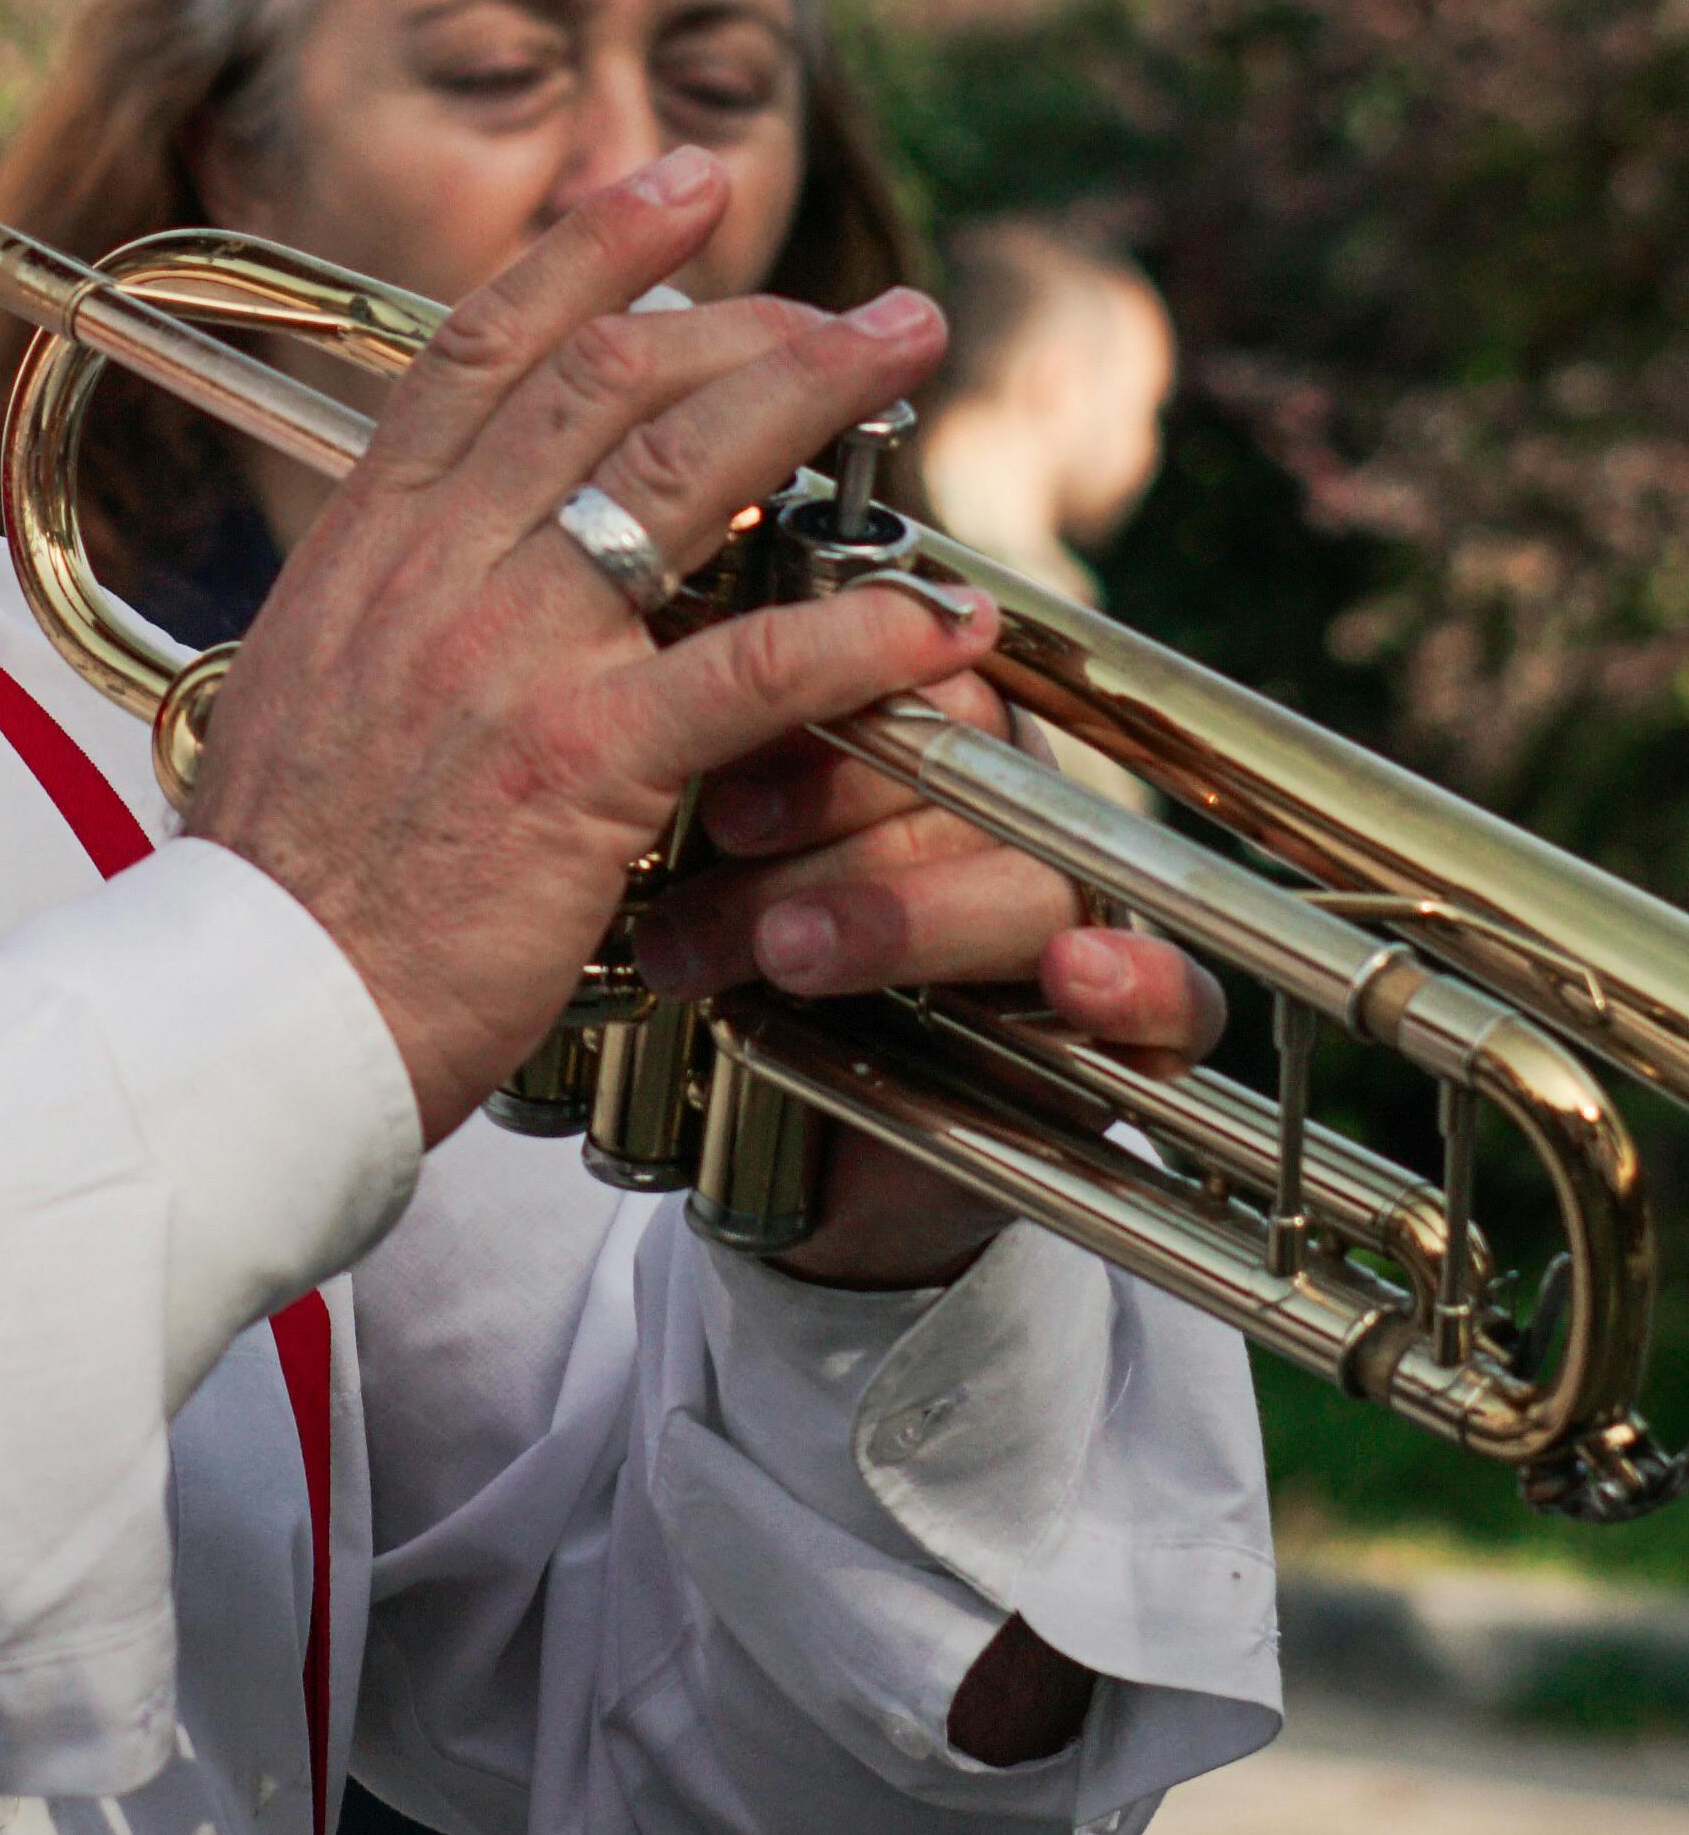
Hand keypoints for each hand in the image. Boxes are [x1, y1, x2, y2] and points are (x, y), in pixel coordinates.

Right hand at [188, 156, 999, 1147]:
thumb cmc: (289, 880)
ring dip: (811, 390)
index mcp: (366, 544)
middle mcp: (437, 569)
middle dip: (744, 307)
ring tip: (904, 349)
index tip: (675, 188)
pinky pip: (748, 668)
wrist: (258, 1008)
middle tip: (854, 298)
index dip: (590, 248)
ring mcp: (511, 657)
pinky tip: (932, 617)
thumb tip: (452, 556)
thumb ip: (388, 606)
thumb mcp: (308, 688)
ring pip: (681, 470)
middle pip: (605, 378)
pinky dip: (857, 635)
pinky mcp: (583, 765)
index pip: (479, 347)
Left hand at [631, 682, 1225, 1292]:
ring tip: (781, 951)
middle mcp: (1020, 813)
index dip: (820, 705)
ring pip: (1030, 877)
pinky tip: (1071, 975)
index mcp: (934, 745)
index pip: (908, 679)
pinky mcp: (1136, 1025)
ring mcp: (1083, 912)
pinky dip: (1131, 980)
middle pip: (964, 769)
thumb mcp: (721, 877)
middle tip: (723, 839)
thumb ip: (719, 787)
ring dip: (905, 911)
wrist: (807, 1155)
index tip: (717, 765)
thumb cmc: (758, 979)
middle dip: (833, 805)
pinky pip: (1178, 992)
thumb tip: (657, 707)